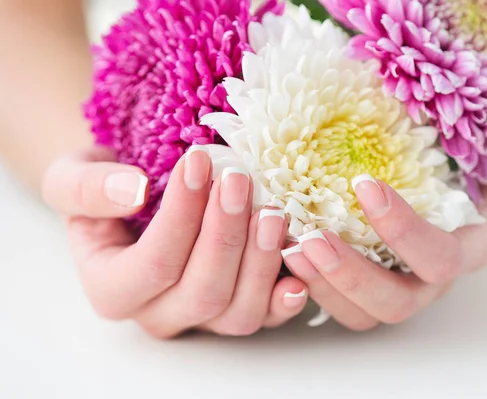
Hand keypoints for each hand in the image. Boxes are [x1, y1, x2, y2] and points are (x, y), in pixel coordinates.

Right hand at [43, 146, 307, 337]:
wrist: (131, 198)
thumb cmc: (104, 187)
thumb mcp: (73, 177)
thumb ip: (89, 187)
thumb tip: (133, 190)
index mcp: (112, 288)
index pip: (154, 263)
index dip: (181, 215)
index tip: (199, 160)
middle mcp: (158, 312)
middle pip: (203, 292)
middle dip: (226, 234)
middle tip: (240, 180)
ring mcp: (201, 317)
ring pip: (238, 313)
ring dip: (261, 262)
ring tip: (271, 211)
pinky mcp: (235, 308)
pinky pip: (266, 317)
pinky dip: (286, 295)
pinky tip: (299, 260)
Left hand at [283, 114, 486, 330]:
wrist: (452, 180)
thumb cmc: (474, 162)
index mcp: (466, 248)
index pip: (440, 256)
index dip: (404, 230)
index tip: (364, 185)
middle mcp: (431, 281)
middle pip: (396, 302)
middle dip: (353, 275)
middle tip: (312, 239)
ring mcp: (396, 287)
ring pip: (361, 313)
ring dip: (323, 288)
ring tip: (289, 249)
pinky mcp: (364, 287)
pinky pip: (336, 303)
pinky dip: (308, 287)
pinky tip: (281, 253)